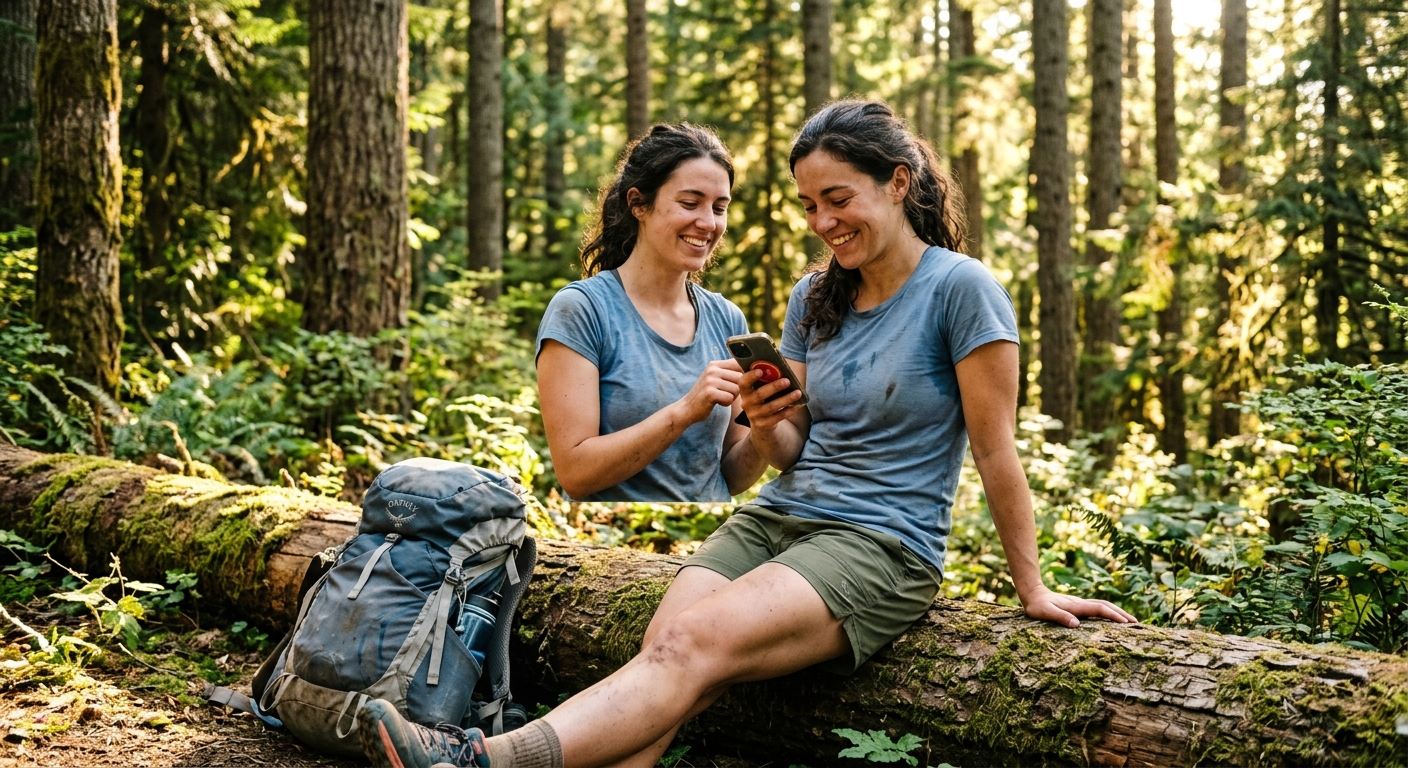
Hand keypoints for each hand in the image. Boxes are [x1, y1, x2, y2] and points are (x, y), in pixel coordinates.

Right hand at [675, 359, 743, 424]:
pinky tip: (718, 403)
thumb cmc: (707, 394)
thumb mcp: (716, 378)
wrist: (687, 408)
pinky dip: (726, 403)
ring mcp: (710, 380)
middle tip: (727, 393)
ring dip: (732, 397)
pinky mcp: (710, 393)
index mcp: (715, 364)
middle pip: (741, 378)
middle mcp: (712, 369)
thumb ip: (730, 372)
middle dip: (738, 389)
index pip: (739, 364)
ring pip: (737, 389)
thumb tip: (754, 369)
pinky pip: (730, 398)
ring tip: (721, 398)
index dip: (745, 374)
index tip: (743, 382)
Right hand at [737, 367, 804, 431]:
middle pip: (760, 395)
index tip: (760, 371)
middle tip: (787, 380)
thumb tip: (779, 365)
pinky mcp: (764, 424)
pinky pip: (778, 416)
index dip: (750, 377)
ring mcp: (755, 415)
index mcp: (745, 392)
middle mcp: (747, 404)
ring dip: (786, 399)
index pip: (743, 383)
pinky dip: (790, 410)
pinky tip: (799, 404)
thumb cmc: (763, 398)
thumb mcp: (759, 389)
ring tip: (798, 392)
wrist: (761, 423)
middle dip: (774, 387)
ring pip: (771, 407)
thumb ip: (765, 378)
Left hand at [1020, 585, 1137, 627]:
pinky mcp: (1078, 605)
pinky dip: (1109, 612)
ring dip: (1117, 612)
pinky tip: (1112, 618)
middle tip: (1136, 623)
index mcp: (1076, 606)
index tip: (1126, 624)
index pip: (1099, 609)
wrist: (1032, 593)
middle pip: (1106, 606)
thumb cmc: (1036, 606)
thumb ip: (1059, 617)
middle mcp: (1081, 603)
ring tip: (1130, 621)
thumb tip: (1076, 624)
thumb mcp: (1044, 613)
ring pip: (1103, 605)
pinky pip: (1097, 608)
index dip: (1113, 615)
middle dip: (1121, 613)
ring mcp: (1080, 603)